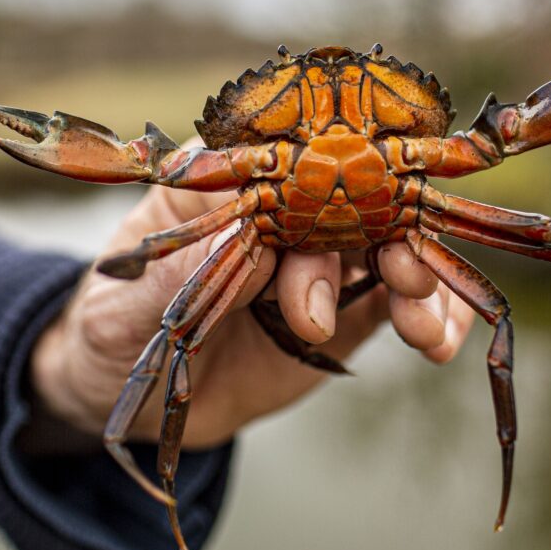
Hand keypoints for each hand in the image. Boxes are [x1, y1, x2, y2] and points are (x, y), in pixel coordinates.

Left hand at [29, 182, 475, 449]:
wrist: (129, 399)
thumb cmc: (113, 328)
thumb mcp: (124, 310)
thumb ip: (172, 278)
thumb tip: (227, 236)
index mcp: (224, 180)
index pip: (283, 150)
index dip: (330, 162)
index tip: (361, 185)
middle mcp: (280, 208)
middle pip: (350, 197)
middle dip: (383, 233)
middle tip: (399, 277)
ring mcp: (318, 257)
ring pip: (387, 245)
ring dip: (416, 276)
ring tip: (422, 325)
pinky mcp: (342, 310)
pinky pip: (396, 302)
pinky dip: (427, 316)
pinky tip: (436, 343)